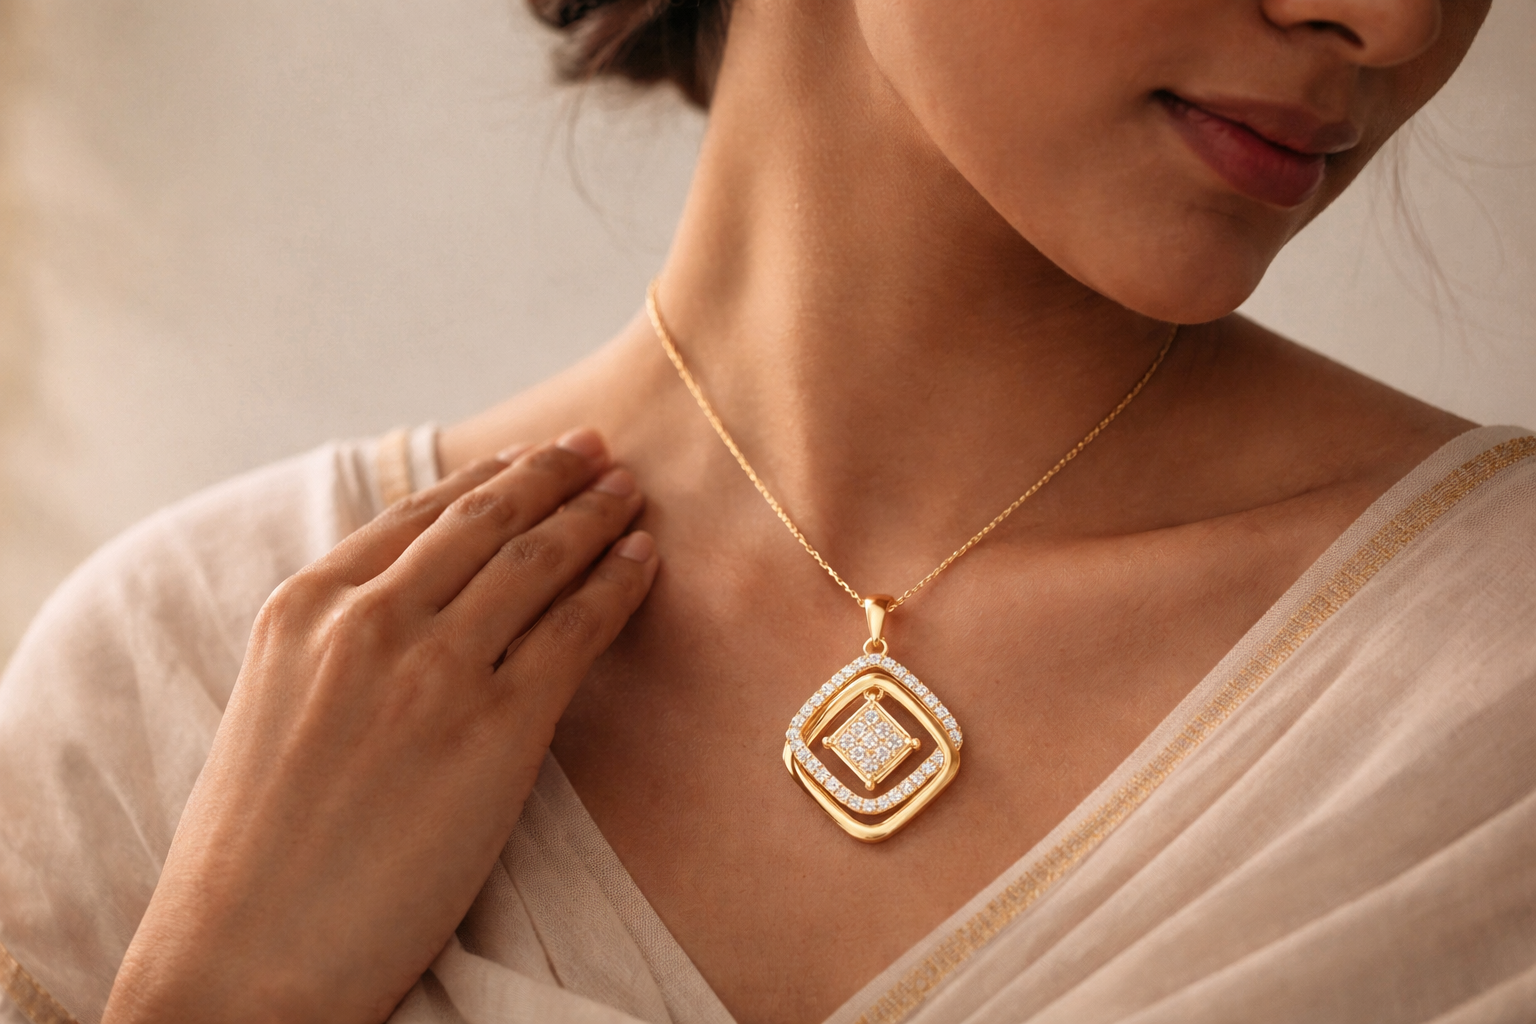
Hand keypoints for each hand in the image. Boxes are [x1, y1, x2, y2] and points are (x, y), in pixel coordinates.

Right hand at [102, 429, 656, 1023]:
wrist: (246, 958)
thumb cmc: (257, 852)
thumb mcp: (275, 706)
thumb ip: (338, 640)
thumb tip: (413, 598)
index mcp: (302, 607)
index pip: (417, 514)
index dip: (488, 477)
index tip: (531, 455)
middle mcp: (368, 620)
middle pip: (485, 520)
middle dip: (552, 474)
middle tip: (598, 448)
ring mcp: (434, 671)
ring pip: (537, 560)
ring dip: (594, 516)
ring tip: (631, 495)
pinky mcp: (497, 729)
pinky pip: (576, 629)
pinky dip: (618, 584)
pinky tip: (644, 561)